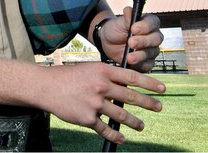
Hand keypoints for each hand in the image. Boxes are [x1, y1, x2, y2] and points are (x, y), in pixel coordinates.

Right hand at [44, 62, 164, 143]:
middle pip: (131, 97)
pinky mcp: (87, 118)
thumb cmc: (66, 76)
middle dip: (148, 104)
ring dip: (134, 122)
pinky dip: (116, 135)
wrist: (45, 87)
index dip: (150, 83)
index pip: (132, 77)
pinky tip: (122, 138)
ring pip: (121, 115)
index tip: (162, 89)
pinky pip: (106, 129)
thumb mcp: (88, 69)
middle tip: (158, 107)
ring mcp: (94, 103)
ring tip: (141, 125)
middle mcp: (101, 86)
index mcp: (102, 71)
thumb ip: (106, 76)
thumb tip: (125, 84)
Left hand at [101, 7, 163, 71]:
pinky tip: (132, 64)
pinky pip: (147, 65)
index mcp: (149, 23)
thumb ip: (126, 18)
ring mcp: (151, 50)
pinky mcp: (147, 62)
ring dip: (140, 55)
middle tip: (131, 43)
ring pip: (151, 53)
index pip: (152, 23)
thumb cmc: (116, 29)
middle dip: (143, 41)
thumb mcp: (119, 22)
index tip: (134, 29)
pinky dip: (140, 65)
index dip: (145, 26)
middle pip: (155, 39)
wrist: (107, 42)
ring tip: (129, 57)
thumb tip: (129, 10)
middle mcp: (153, 36)